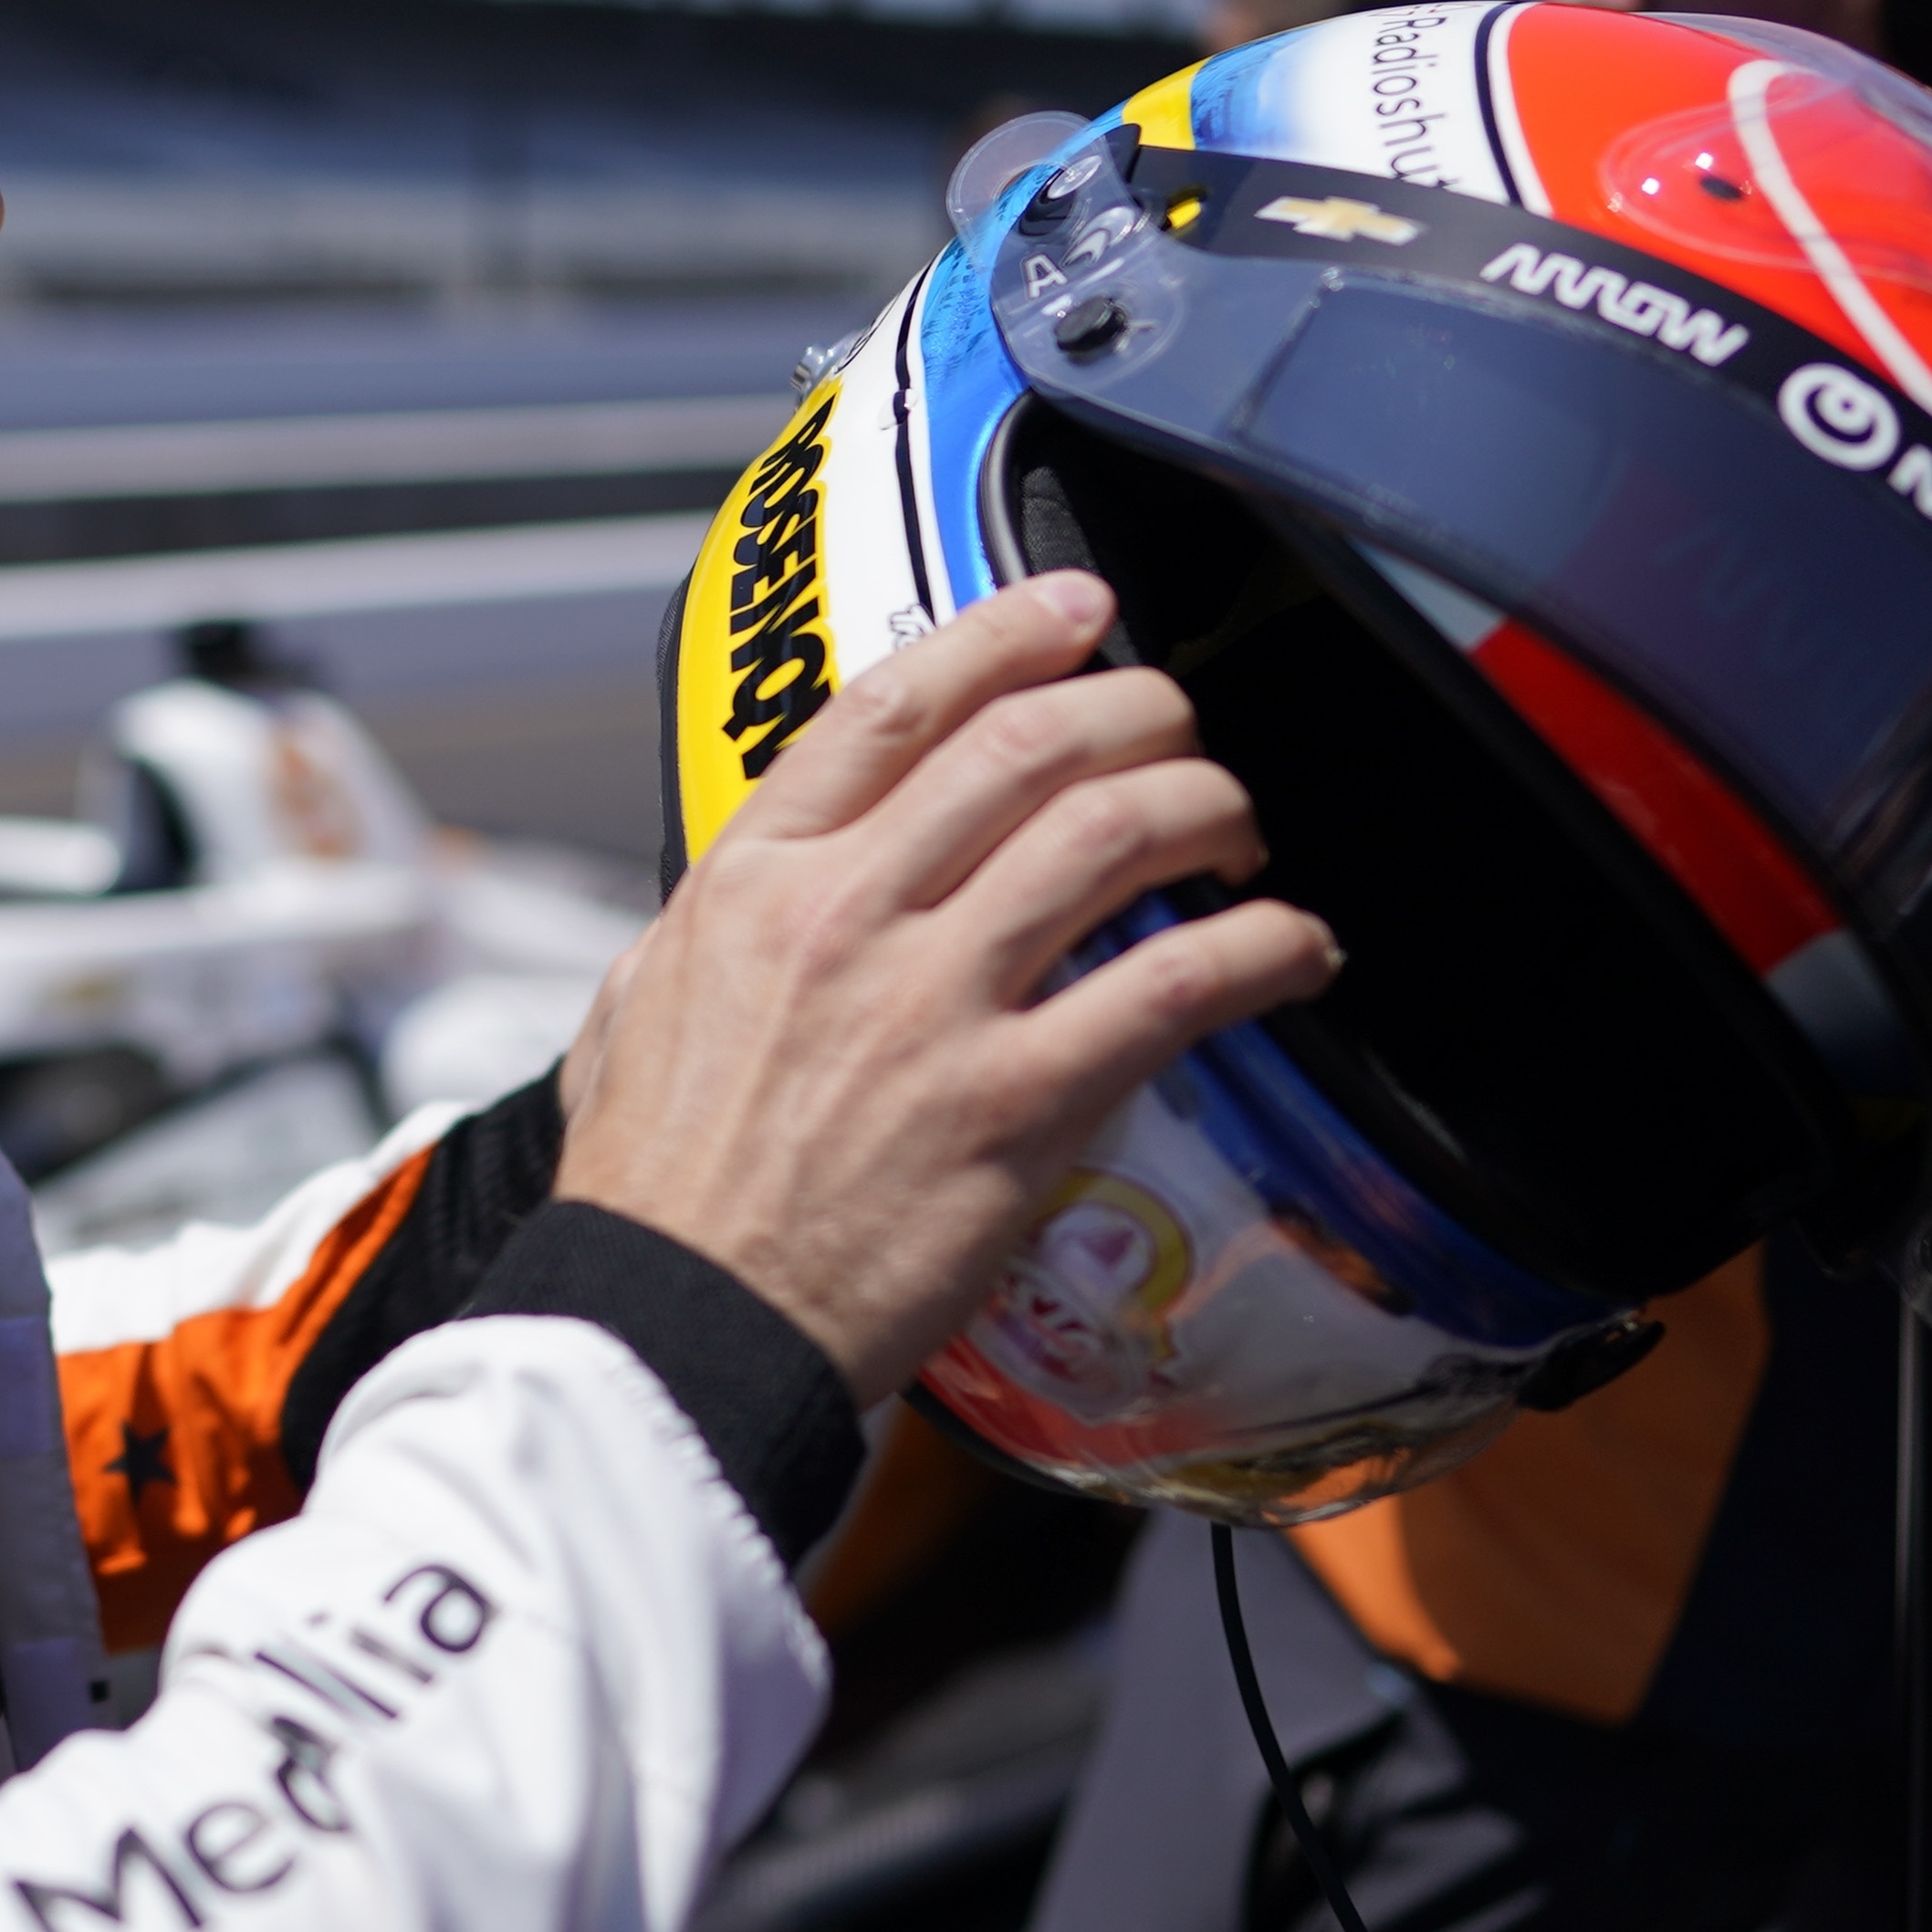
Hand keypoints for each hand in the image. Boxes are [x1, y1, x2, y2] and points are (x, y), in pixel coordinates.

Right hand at [554, 572, 1338, 1403]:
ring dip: (1207, 808)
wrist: (674, 1323)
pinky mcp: (1015, 1107)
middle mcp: (847, 918)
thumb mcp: (637, 1001)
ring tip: (1238, 829)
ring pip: (1112, 834)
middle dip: (1135, 709)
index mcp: (753, 880)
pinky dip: (1258, 948)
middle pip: (1028, 745)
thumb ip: (717, 916)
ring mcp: (935, 1008)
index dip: (1004, 634)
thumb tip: (768, 875)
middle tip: (1178, 727)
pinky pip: (1171, 989)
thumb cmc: (655, 1184)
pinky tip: (1294, 948)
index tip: (1075, 608)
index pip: (894, 706)